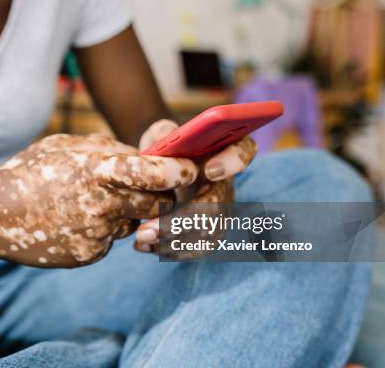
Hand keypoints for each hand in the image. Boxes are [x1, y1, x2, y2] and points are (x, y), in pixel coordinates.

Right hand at [0, 134, 197, 266]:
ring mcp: (96, 234)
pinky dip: (103, 229)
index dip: (177, 172)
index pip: (152, 173)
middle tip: (148, 186)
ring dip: (125, 212)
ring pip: (134, 222)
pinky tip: (74, 221)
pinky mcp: (89, 255)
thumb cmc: (28, 172)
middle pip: (156, 203)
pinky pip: (112, 240)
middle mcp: (101, 204)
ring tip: (88, 202)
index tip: (189, 171)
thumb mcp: (66, 146)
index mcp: (96, 170)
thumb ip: (106, 149)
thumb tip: (139, 154)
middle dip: (158, 195)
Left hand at [134, 119, 256, 252]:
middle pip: (218, 205)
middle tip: (149, 228)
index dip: (232, 162)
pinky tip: (141, 246)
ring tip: (141, 238)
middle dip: (183, 219)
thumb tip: (168, 143)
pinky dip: (167, 249)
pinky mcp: (205, 232)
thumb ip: (164, 135)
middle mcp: (225, 184)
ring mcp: (218, 210)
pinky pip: (195, 248)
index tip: (209, 170)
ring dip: (172, 240)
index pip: (243, 151)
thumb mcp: (158, 136)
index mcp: (221, 152)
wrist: (154, 175)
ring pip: (207, 233)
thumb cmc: (161, 150)